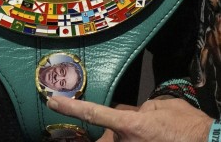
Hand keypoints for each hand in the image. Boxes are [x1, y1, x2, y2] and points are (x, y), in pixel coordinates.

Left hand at [47, 94, 213, 141]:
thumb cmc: (188, 126)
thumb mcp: (160, 107)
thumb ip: (135, 109)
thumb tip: (123, 113)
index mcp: (132, 125)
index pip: (94, 114)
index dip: (71, 108)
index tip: (52, 102)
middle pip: (103, 137)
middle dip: (107, 132)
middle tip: (125, 126)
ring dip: (126, 137)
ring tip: (150, 132)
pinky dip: (133, 138)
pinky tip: (149, 134)